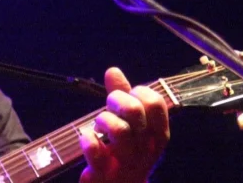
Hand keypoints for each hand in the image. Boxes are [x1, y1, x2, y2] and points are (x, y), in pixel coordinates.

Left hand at [79, 67, 169, 182]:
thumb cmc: (124, 154)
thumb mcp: (130, 127)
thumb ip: (123, 98)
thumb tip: (113, 70)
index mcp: (156, 135)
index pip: (155, 103)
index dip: (137, 92)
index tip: (127, 98)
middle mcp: (146, 149)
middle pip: (135, 112)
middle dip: (116, 100)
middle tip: (108, 107)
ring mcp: (126, 163)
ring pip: (119, 130)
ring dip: (103, 120)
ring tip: (97, 124)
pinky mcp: (104, 175)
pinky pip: (96, 152)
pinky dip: (88, 140)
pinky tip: (86, 138)